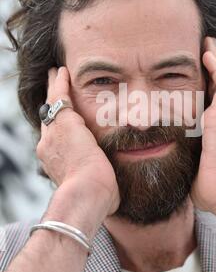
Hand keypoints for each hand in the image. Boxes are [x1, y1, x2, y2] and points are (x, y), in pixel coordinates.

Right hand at [36, 66, 119, 216]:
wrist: (86, 195)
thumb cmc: (94, 200)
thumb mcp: (94, 191)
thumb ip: (99, 185)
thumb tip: (112, 197)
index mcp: (55, 162)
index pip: (54, 141)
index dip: (57, 130)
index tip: (61, 124)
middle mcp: (48, 146)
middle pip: (48, 120)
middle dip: (51, 105)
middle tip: (52, 90)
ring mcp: (54, 134)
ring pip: (52, 105)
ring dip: (54, 90)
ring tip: (56, 75)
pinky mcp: (65, 122)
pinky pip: (60, 97)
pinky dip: (60, 83)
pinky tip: (63, 71)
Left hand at [190, 37, 215, 221]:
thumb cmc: (208, 187)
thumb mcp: (190, 166)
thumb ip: (181, 158)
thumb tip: (161, 162)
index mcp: (213, 132)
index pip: (207, 104)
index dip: (202, 89)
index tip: (190, 78)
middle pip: (215, 88)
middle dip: (209, 70)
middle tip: (203, 52)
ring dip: (213, 63)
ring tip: (206, 44)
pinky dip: (215, 69)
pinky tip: (207, 54)